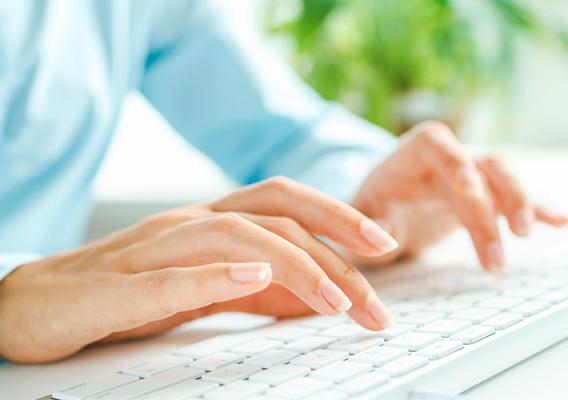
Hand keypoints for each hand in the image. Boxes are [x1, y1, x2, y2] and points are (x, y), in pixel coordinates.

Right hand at [0, 177, 397, 362]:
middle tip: (384, 263)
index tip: (385, 246)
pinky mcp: (115, 286)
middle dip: (334, 232)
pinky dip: (215, 273)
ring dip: (291, 264)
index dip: (338, 217)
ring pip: (231, 235)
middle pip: (271, 209)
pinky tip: (253, 275)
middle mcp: (188, 222)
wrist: (36, 302)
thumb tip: (318, 294)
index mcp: (211, 222)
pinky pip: (168, 275)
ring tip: (336, 299)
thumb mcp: (208, 287)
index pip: (284, 205)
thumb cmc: (127, 291)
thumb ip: (257, 286)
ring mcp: (151, 248)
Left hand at [352, 121, 566, 270]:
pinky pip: (513, 198)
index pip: (435, 142)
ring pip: (502, 177)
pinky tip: (559, 221)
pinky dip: (537, 208)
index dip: (454, 159)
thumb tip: (387, 233)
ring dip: (517, 204)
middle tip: (494, 256)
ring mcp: (469, 175)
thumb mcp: (358, 215)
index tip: (469, 188)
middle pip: (479, 167)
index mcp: (410, 155)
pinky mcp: (484, 196)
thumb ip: (368, 222)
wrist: (386, 208)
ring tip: (524, 236)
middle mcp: (445, 159)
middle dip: (490, 208)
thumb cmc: (370, 208)